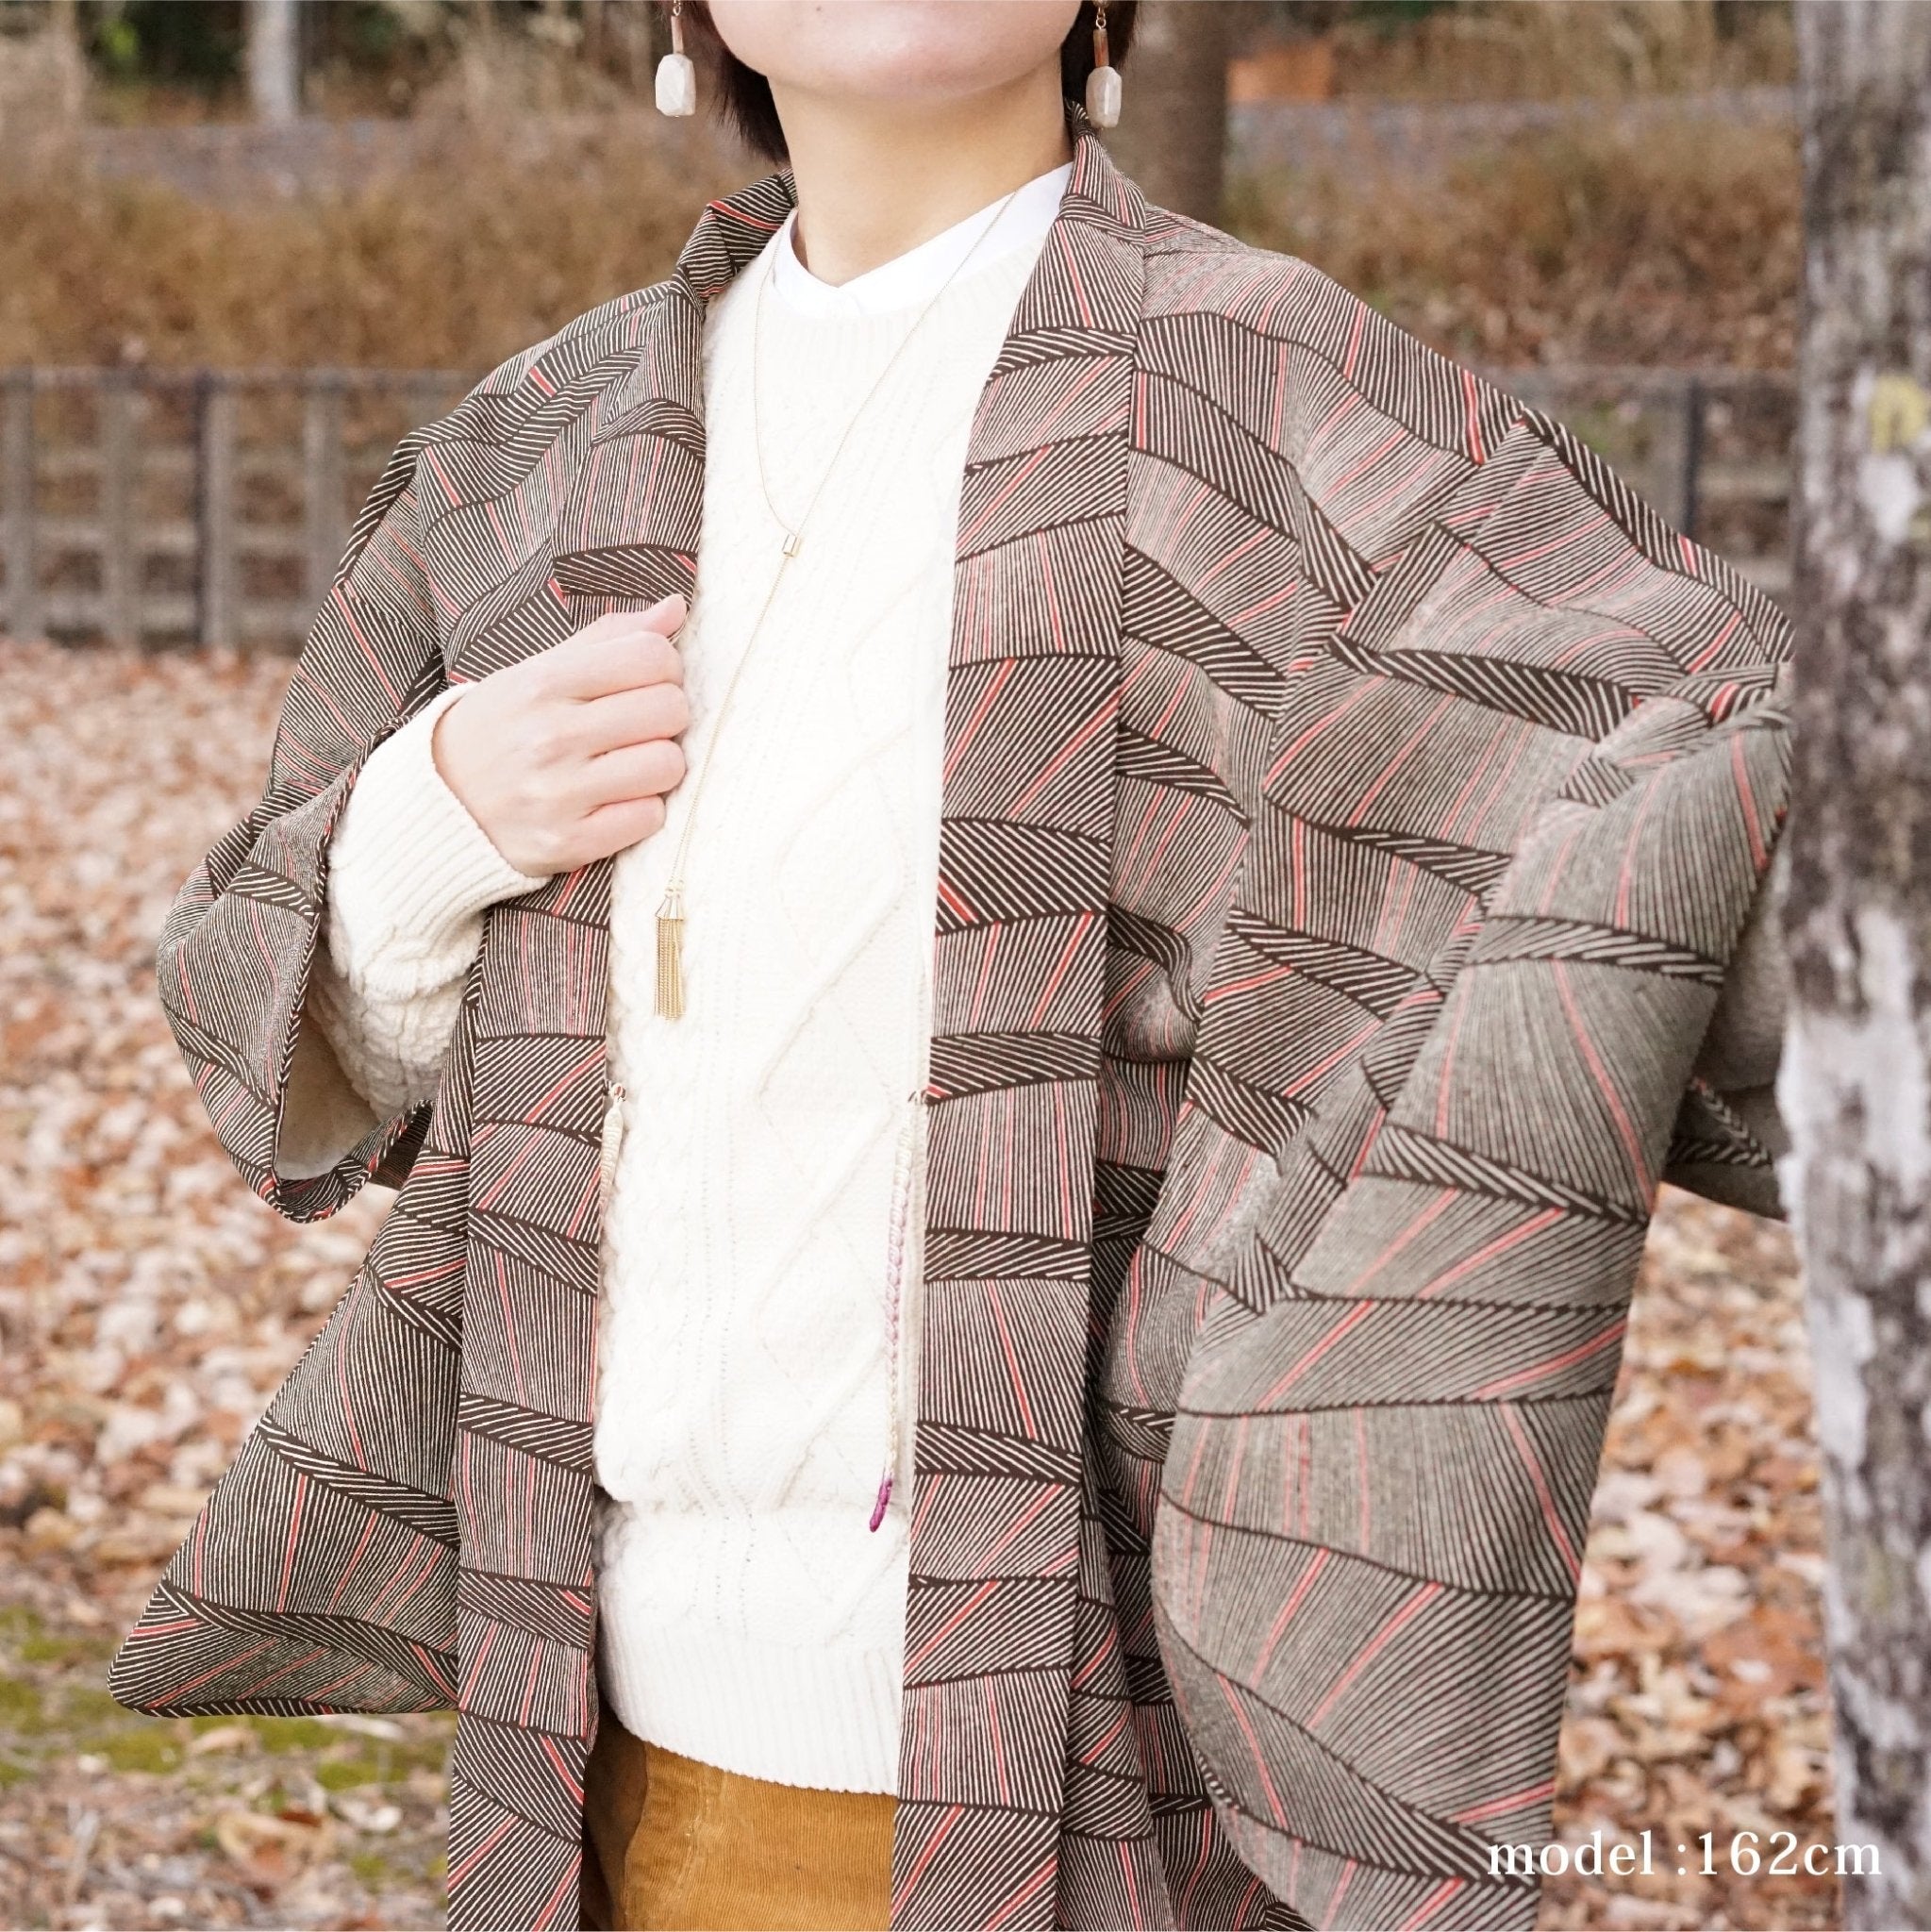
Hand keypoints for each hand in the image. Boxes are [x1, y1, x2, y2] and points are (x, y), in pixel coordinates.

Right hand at [432, 597, 689, 876]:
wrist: (437, 803)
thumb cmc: (500, 730)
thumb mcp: (537, 673)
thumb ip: (607, 639)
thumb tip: (676, 607)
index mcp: (543, 683)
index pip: (651, 656)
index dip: (665, 667)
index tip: (646, 682)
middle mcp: (550, 736)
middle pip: (669, 709)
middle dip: (667, 716)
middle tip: (641, 726)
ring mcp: (558, 793)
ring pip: (667, 765)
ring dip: (659, 765)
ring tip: (630, 764)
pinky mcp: (567, 842)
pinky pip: (648, 818)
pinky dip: (642, 810)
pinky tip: (616, 801)